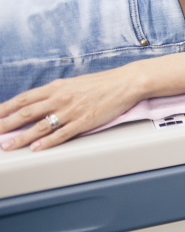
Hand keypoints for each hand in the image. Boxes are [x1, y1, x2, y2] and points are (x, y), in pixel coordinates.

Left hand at [0, 68, 142, 150]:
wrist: (126, 83)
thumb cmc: (101, 84)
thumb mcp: (73, 83)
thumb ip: (54, 94)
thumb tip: (36, 104)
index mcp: (57, 87)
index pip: (24, 99)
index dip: (5, 108)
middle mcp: (61, 98)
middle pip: (27, 112)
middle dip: (5, 124)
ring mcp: (72, 110)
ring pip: (41, 125)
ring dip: (22, 137)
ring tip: (8, 145)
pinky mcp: (85, 121)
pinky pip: (62, 133)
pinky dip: (48, 142)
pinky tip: (37, 148)